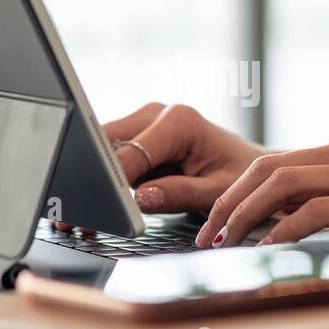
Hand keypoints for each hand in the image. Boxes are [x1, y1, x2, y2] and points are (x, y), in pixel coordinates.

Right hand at [55, 103, 270, 229]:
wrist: (253, 169)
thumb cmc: (242, 177)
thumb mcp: (216, 192)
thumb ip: (180, 194)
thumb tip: (143, 198)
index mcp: (179, 120)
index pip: (130, 153)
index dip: (110, 183)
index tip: (96, 208)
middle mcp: (157, 114)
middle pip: (107, 143)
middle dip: (93, 178)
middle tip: (76, 214)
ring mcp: (145, 122)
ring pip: (102, 147)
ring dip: (94, 178)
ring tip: (83, 213)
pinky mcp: (138, 136)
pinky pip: (112, 155)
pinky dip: (103, 178)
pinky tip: (98, 204)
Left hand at [195, 134, 328, 262]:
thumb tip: (294, 225)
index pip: (277, 162)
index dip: (239, 191)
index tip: (217, 223)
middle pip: (268, 167)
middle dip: (229, 201)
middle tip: (207, 236)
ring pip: (283, 182)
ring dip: (245, 214)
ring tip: (224, 245)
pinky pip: (316, 209)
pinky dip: (283, 230)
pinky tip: (267, 251)